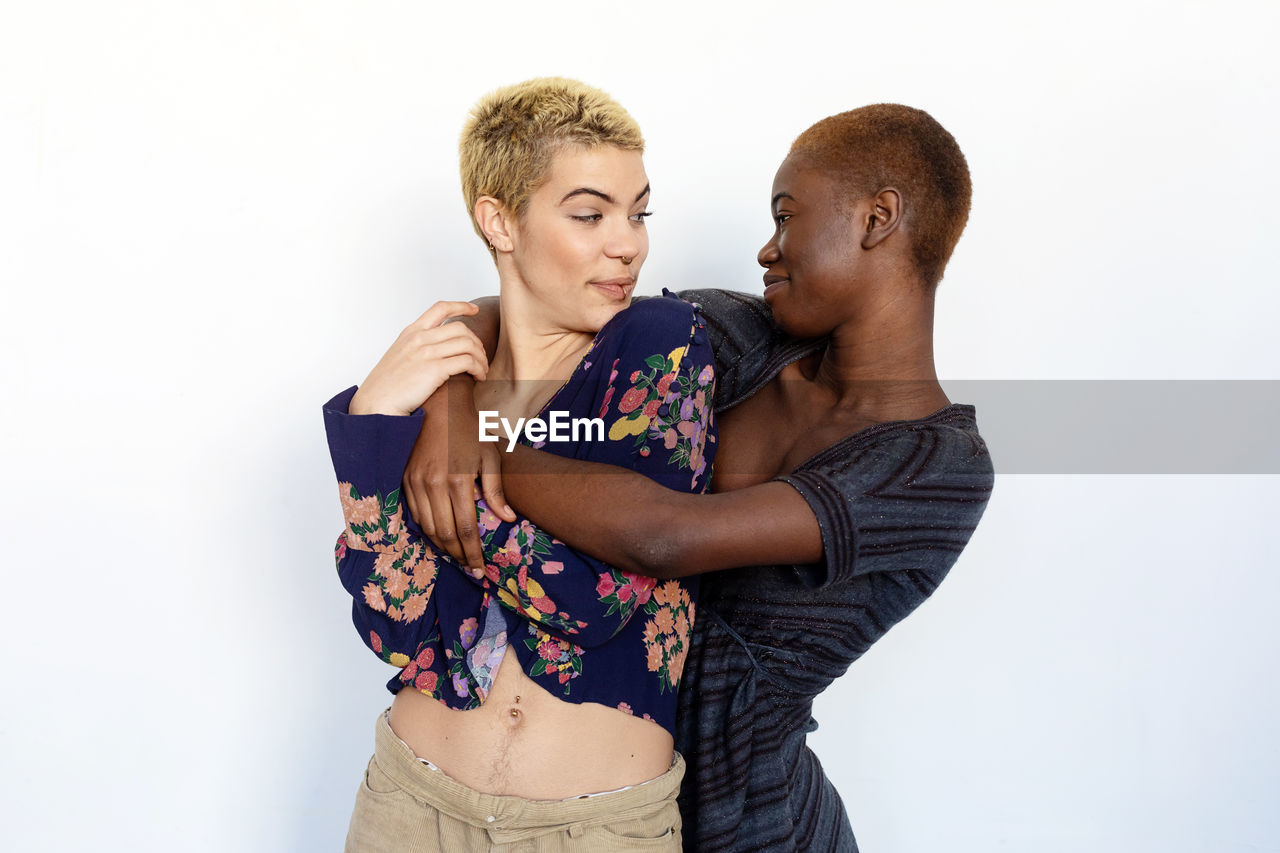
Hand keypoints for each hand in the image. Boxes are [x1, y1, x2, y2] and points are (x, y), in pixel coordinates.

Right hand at [350, 302, 487, 415]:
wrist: (376, 404)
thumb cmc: (387, 386)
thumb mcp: (399, 355)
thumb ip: (416, 346)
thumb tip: (438, 348)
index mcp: (411, 332)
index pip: (440, 308)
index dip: (461, 306)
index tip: (474, 310)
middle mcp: (420, 338)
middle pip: (461, 328)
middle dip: (476, 342)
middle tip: (480, 356)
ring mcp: (426, 353)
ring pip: (468, 344)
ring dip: (481, 358)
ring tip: (481, 370)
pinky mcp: (434, 370)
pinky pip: (467, 362)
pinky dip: (478, 368)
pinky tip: (478, 377)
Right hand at [404, 375, 515, 569]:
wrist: (437, 405)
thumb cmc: (469, 429)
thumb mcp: (490, 456)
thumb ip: (496, 491)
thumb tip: (507, 519)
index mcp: (458, 481)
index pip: (466, 529)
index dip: (473, 553)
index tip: (481, 568)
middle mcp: (434, 485)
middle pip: (445, 535)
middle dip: (459, 556)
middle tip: (471, 569)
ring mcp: (416, 483)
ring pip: (428, 528)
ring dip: (443, 547)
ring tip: (458, 558)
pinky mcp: (405, 480)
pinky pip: (415, 515)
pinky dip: (427, 531)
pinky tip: (440, 538)